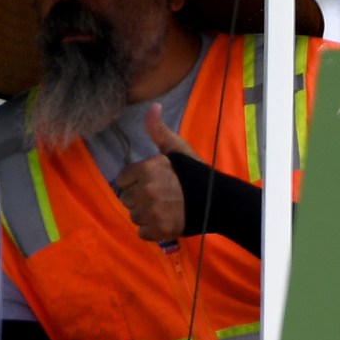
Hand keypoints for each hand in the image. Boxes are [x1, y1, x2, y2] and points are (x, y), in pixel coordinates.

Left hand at [111, 104, 196, 241]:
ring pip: (134, 216)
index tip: (151, 183)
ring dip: (146, 215)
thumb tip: (153, 106)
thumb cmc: (195, 173)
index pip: (122, 179)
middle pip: (126, 199)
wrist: (217, 201)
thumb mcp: (177, 148)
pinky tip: (165, 222)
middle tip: (160, 197)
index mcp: (146, 168)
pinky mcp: (158, 230)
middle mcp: (145, 190)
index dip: (135, 181)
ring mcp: (152, 211)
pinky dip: (152, 230)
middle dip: (140, 199)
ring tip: (163, 209)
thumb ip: (159, 130)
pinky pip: (142, 232)